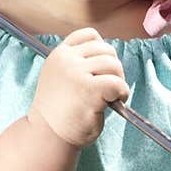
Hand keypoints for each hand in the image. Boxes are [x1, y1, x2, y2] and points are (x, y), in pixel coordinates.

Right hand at [27, 28, 130, 148]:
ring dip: (119, 81)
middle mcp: (66, 60)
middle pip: (106, 50)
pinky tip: (116, 102)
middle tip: (110, 87)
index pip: (89, 35)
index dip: (101, 49)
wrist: (47, 136)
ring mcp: (76, 73)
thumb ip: (76, 64)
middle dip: (113, 68)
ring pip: (114, 65)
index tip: (101, 68)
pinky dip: (122, 93)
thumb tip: (108, 59)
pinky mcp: (89, 90)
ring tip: (112, 96)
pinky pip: (117, 83)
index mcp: (58, 54)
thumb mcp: (60, 77)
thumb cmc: (59, 112)